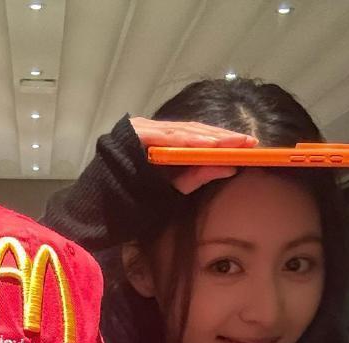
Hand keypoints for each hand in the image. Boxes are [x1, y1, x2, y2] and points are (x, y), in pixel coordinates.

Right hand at [130, 116, 257, 194]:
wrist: (99, 206)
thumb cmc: (135, 197)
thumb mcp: (174, 187)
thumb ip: (199, 176)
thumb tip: (232, 167)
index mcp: (161, 140)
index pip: (197, 136)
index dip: (224, 139)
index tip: (249, 144)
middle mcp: (153, 129)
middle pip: (195, 130)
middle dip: (223, 137)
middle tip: (249, 142)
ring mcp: (143, 129)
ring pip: (184, 131)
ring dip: (211, 137)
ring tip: (234, 143)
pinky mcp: (136, 134)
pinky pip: (168, 137)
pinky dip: (190, 140)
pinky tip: (209, 144)